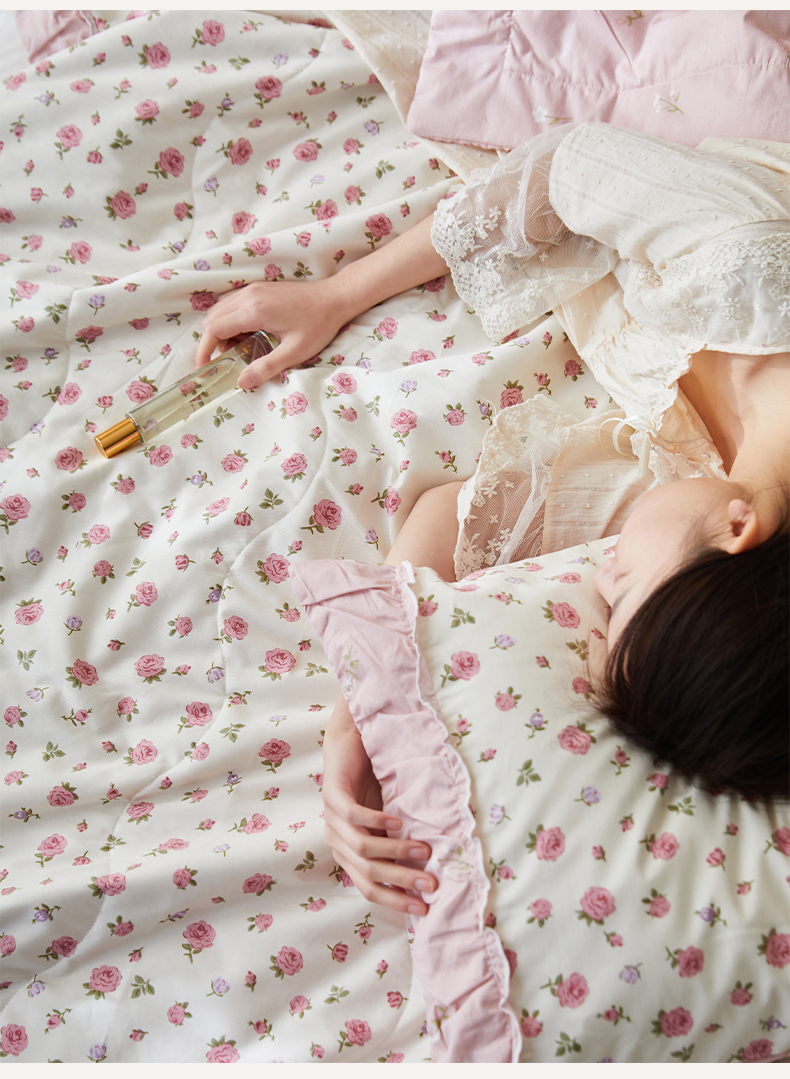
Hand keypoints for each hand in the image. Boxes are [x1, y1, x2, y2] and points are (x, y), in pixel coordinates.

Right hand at [193, 278, 349, 388]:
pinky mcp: (259, 289)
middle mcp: (249, 296)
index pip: (214, 329)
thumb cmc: (318, 325)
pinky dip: (231, 320)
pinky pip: (233, 304)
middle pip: (212, 318)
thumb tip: (242, 381)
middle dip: (211, 342)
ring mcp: (253, 289)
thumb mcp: (294, 352)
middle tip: (226, 361)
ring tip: (239, 350)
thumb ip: (266, 367)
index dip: (204, 350)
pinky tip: (248, 335)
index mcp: (254, 311)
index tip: (204, 367)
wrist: (335, 298)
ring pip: (221, 309)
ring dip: (221, 331)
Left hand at [321, 694, 436, 915]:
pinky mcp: (332, 794)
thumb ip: (398, 844)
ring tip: (423, 850)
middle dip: (401, 882)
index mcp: (348, 852)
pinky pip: (353, 816)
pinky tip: (397, 822)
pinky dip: (376, 822)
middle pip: (367, 873)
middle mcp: (337, 840)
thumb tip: (429, 873)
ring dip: (395, 851)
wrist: (351, 741)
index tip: (423, 909)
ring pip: (363, 847)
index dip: (395, 900)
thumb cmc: (374, 782)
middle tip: (430, 884)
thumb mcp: (388, 820)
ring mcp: (332, 818)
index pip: (369, 887)